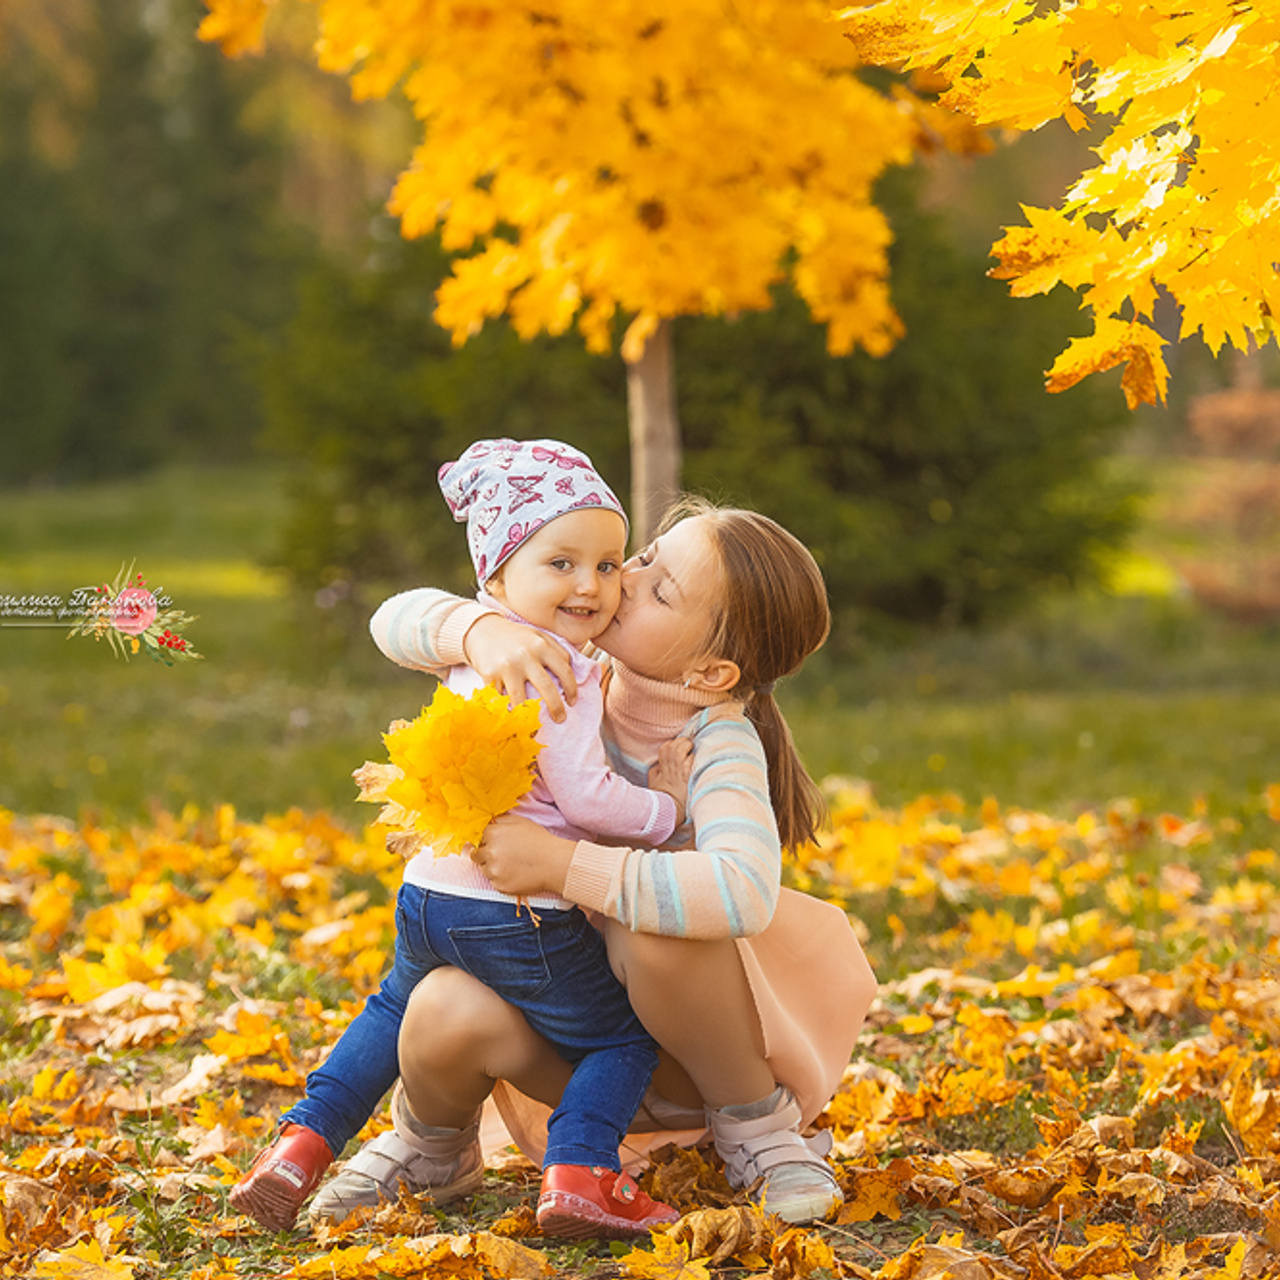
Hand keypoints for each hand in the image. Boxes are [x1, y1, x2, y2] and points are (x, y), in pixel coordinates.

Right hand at [463, 614, 577, 722]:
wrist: (482, 630)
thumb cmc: (515, 637)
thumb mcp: (538, 635)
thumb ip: (556, 650)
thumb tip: (574, 673)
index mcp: (541, 645)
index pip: (565, 670)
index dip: (572, 689)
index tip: (572, 702)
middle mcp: (525, 655)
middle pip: (547, 688)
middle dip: (557, 708)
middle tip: (561, 719)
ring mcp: (507, 667)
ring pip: (521, 701)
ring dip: (530, 717)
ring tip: (534, 727)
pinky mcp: (490, 676)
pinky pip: (501, 700)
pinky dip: (507, 710)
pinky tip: (512, 715)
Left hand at [472, 814, 576, 897]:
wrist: (554, 863)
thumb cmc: (539, 841)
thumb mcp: (520, 822)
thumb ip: (501, 820)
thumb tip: (489, 824)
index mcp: (493, 834)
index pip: (480, 838)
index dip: (489, 840)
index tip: (498, 843)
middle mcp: (490, 852)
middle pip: (477, 855)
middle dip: (487, 854)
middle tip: (504, 855)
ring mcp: (494, 871)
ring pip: (484, 869)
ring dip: (493, 867)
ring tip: (512, 864)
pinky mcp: (500, 886)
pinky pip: (494, 882)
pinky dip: (501, 879)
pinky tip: (515, 873)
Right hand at [648, 737, 692, 825]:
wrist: (671, 813)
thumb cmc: (664, 801)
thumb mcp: (654, 786)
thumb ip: (655, 773)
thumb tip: (658, 765)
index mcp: (662, 770)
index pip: (664, 749)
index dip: (672, 744)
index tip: (679, 746)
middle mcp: (670, 769)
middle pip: (672, 747)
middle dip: (680, 741)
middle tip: (688, 745)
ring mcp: (679, 772)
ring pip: (679, 750)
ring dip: (686, 746)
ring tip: (692, 748)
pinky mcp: (688, 776)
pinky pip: (690, 760)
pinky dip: (693, 756)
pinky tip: (698, 757)